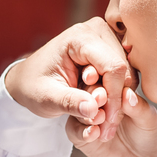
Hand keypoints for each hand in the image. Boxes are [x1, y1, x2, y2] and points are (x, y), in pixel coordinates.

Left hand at [5, 18, 134, 139]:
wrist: (28, 79)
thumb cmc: (33, 86)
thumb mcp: (46, 98)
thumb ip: (69, 102)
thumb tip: (94, 110)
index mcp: (79, 37)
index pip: (113, 67)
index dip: (114, 97)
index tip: (106, 122)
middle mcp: (96, 30)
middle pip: (124, 70)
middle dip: (115, 101)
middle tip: (103, 125)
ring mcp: (105, 37)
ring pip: (128, 74)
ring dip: (117, 100)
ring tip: (99, 118)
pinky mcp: (110, 48)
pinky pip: (124, 74)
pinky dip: (116, 94)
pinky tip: (101, 108)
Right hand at [68, 80, 156, 156]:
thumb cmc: (146, 133)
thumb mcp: (148, 118)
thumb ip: (138, 106)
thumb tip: (127, 93)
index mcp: (111, 89)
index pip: (105, 79)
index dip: (106, 78)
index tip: (107, 77)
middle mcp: (94, 100)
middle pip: (88, 92)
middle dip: (94, 94)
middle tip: (101, 98)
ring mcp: (84, 117)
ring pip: (79, 110)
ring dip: (89, 113)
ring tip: (100, 118)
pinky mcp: (78, 134)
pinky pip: (75, 131)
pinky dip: (85, 131)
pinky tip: (95, 133)